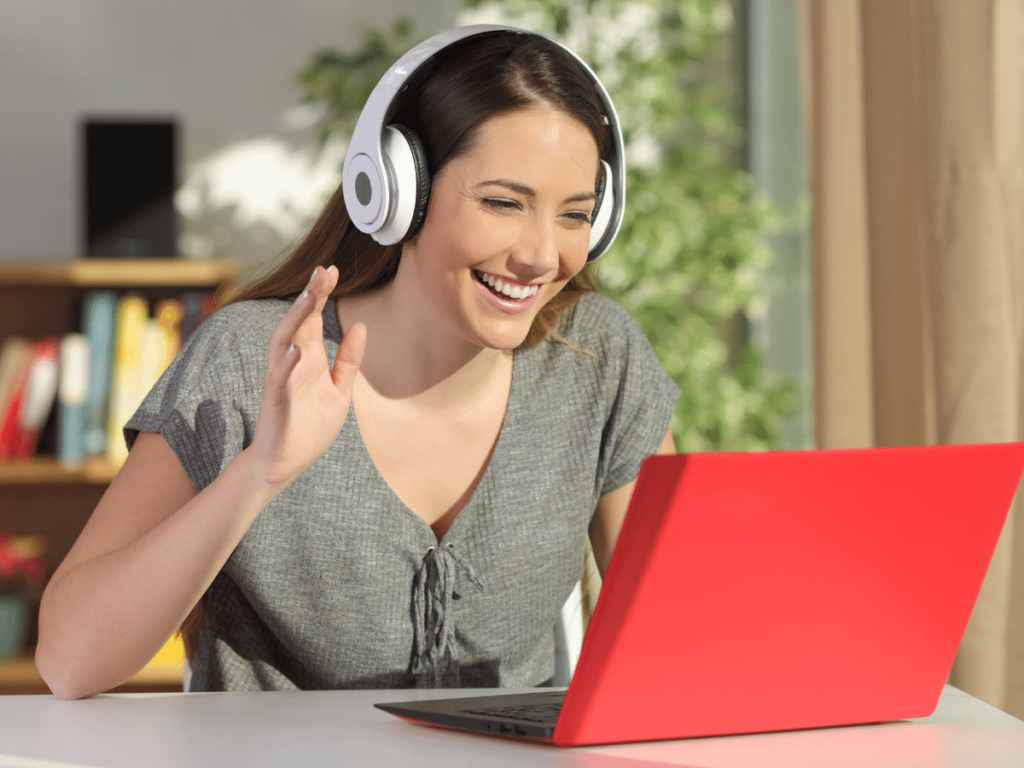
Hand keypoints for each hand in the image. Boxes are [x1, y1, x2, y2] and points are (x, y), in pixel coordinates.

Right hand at [248, 265, 365, 487]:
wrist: (286, 463)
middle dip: (310, 295)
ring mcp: (282, 381)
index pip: (312, 319)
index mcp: (309, 359)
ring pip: (283, 342)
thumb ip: (348, 360)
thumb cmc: (309, 427)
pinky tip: (298, 350)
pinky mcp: (276, 402)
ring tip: (310, 297)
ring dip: (295, 319)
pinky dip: (287, 364)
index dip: (321, 294)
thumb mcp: (340, 391)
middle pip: (298, 321)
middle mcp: (293, 363)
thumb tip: (361, 326)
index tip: (333, 269)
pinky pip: (279, 380)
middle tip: (324, 270)